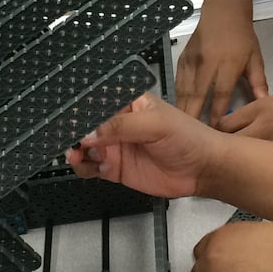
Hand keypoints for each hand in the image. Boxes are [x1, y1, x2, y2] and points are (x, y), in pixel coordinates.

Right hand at [66, 94, 224, 198]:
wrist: (202, 170)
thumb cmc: (188, 137)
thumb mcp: (157, 124)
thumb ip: (122, 126)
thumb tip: (90, 133)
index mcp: (128, 102)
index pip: (98, 101)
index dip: (82, 108)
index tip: (70, 118)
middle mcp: (118, 123)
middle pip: (86, 125)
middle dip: (74, 132)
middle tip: (70, 140)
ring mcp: (115, 146)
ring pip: (85, 147)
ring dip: (76, 150)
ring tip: (77, 155)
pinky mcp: (115, 168)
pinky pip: (91, 167)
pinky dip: (84, 167)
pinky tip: (89, 166)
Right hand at [175, 10, 268, 122]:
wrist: (223, 11)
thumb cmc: (242, 37)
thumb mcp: (256, 58)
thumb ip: (259, 82)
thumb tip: (263, 104)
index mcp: (228, 65)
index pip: (220, 95)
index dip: (216, 115)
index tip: (214, 133)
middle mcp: (207, 64)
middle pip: (196, 95)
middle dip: (192, 118)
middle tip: (188, 140)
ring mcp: (192, 61)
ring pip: (183, 90)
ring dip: (181, 110)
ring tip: (179, 130)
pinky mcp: (182, 58)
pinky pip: (177, 81)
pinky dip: (176, 97)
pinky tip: (174, 111)